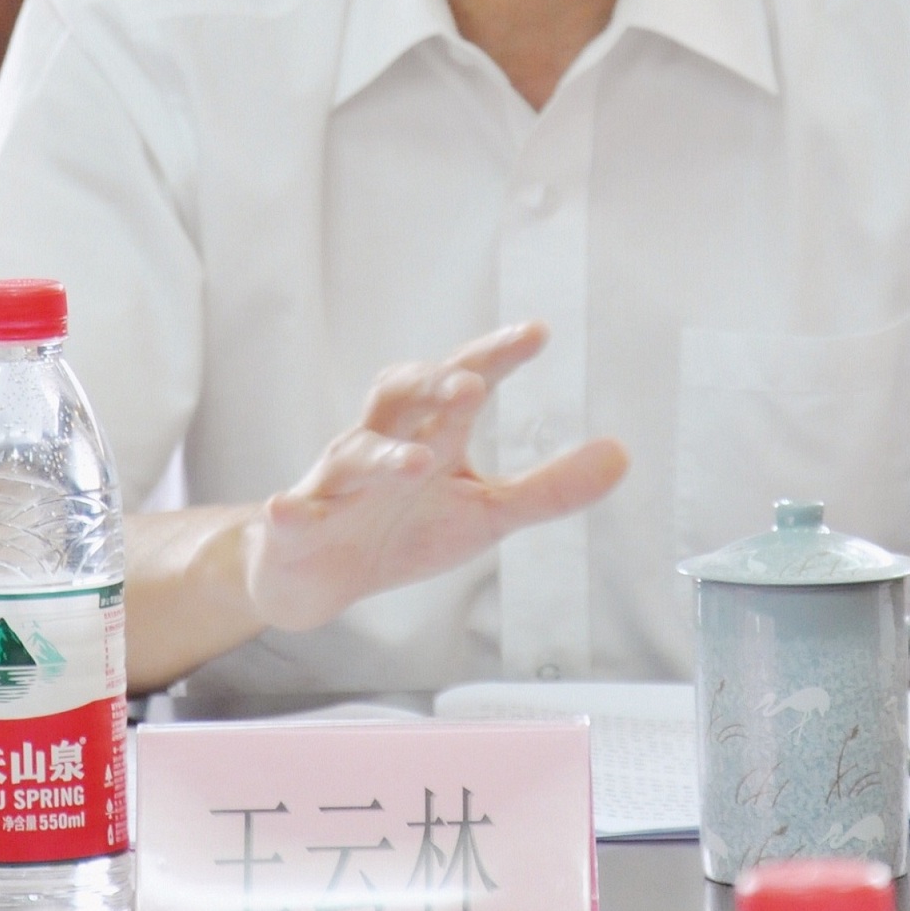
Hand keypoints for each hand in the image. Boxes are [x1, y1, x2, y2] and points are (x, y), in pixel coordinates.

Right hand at [246, 322, 629, 632]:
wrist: (315, 577)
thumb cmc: (403, 528)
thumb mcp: (485, 513)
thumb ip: (549, 487)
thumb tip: (622, 453)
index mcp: (428, 435)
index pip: (462, 383)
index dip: (495, 356)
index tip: (537, 333)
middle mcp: (379, 445)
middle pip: (399, 396)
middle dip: (432, 386)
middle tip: (472, 384)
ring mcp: (334, 486)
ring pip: (353, 458)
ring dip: (384, 458)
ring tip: (418, 463)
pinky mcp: (296, 529)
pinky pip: (289, 516)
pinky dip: (289, 511)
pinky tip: (287, 509)